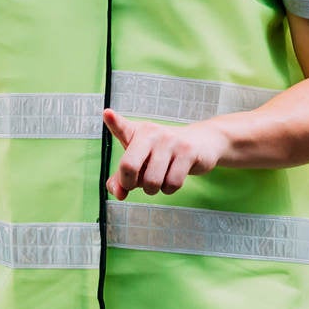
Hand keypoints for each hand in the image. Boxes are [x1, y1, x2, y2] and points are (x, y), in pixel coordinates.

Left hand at [103, 108, 227, 199]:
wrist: (201, 142)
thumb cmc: (162, 152)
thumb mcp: (140, 159)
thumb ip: (123, 177)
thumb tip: (118, 194)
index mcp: (136, 132)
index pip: (121, 127)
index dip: (113, 121)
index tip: (107, 113)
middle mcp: (151, 133)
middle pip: (130, 166)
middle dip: (129, 184)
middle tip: (135, 183)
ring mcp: (170, 141)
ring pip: (152, 181)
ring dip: (153, 189)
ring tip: (157, 179)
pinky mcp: (188, 152)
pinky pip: (172, 183)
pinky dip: (169, 189)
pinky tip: (171, 179)